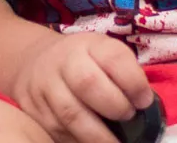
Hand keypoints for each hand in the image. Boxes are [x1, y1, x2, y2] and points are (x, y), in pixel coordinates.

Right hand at [10, 32, 154, 142]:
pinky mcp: (32, 111)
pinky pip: (58, 133)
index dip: (132, 81)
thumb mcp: (102, 51)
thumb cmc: (81, 60)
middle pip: (87, 83)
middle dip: (114, 107)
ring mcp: (43, 87)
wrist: (34, 61)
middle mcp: (62, 61)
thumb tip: (144, 102)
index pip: (113, 57)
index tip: (144, 100)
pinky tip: (94, 142)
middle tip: (128, 118)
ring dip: (98, 135)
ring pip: (70, 115)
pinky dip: (79, 142)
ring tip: (115, 142)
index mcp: (87, 44)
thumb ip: (123, 70)